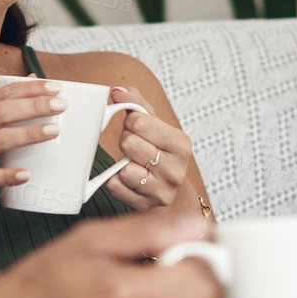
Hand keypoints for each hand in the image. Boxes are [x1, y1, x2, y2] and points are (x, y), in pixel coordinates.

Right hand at [0, 78, 69, 221]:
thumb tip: (33, 79)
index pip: (1, 93)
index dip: (30, 89)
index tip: (55, 87)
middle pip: (1, 111)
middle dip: (34, 106)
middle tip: (61, 105)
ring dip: (28, 134)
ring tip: (54, 131)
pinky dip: (7, 176)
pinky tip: (26, 174)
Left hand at [102, 85, 197, 212]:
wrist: (166, 192)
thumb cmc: (158, 152)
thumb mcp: (154, 125)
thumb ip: (136, 103)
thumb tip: (117, 91)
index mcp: (181, 144)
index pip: (139, 122)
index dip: (130, 123)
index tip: (136, 129)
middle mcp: (176, 170)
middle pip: (129, 143)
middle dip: (125, 142)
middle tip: (133, 148)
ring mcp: (161, 191)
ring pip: (124, 168)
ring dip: (121, 164)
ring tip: (132, 164)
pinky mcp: (144, 206)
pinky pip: (115, 186)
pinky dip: (115, 181)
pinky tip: (125, 180)